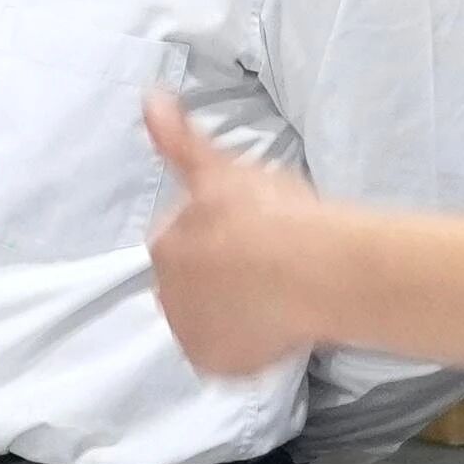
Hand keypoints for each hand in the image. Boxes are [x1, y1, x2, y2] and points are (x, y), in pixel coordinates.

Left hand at [143, 88, 338, 376]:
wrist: (313, 270)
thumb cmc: (273, 215)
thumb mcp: (223, 168)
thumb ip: (180, 139)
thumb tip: (150, 97)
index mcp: (166, 246)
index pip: (181, 247)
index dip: (218, 242)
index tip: (249, 237)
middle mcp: (167, 295)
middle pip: (192, 287)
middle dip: (221, 278)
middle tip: (265, 267)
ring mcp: (192, 334)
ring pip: (209, 322)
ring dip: (232, 312)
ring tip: (274, 296)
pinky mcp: (218, 366)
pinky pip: (226, 358)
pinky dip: (245, 347)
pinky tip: (274, 325)